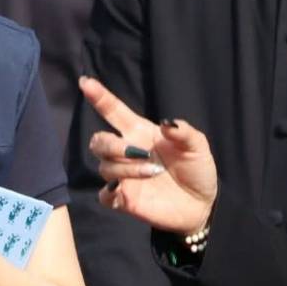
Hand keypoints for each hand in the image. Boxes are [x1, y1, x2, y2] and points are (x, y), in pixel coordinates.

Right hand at [79, 76, 217, 234]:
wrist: (201, 203)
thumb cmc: (196, 169)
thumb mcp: (197, 146)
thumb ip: (183, 132)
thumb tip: (165, 123)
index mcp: (141, 132)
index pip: (114, 111)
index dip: (99, 96)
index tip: (85, 82)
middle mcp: (128, 152)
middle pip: (99, 141)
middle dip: (111, 145)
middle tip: (137, 152)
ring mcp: (124, 177)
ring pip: (104, 166)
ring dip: (126, 168)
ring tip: (152, 172)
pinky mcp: (124, 200)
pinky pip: (104, 195)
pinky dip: (108, 192)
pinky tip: (122, 190)